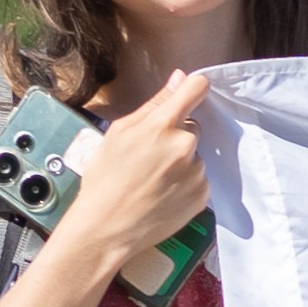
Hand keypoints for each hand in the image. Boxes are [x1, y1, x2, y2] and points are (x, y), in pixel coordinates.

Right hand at [57, 75, 216, 283]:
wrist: (106, 228)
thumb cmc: (105, 178)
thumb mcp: (119, 133)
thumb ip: (153, 104)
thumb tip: (179, 78)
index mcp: (163, 125)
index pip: (196, 88)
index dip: (193, 88)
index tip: (188, 94)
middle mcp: (185, 146)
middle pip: (192, 127)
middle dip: (175, 136)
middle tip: (149, 157)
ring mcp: (196, 172)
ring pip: (194, 155)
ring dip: (180, 162)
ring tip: (153, 181)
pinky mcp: (202, 196)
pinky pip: (198, 179)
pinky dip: (185, 184)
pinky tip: (163, 194)